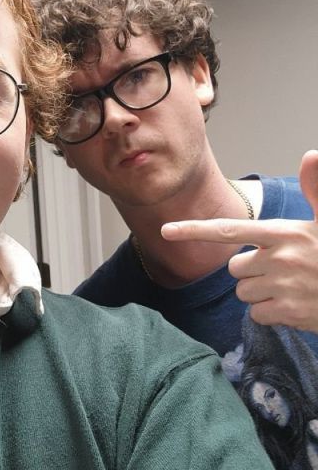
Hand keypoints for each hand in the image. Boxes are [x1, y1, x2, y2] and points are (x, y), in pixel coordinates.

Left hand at [161, 151, 317, 332]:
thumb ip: (316, 189)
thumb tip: (311, 154)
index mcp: (284, 232)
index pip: (229, 230)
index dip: (194, 230)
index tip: (166, 231)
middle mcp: (279, 258)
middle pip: (235, 269)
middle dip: (251, 272)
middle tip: (283, 270)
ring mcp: (283, 287)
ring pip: (244, 293)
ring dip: (261, 294)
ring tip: (291, 287)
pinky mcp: (289, 313)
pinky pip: (257, 315)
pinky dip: (272, 314)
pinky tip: (294, 305)